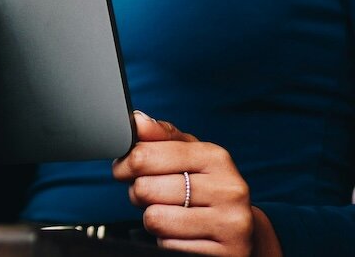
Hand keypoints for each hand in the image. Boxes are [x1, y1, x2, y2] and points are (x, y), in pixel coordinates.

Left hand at [113, 111, 280, 255]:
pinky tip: (183, 235)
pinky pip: (168, 245)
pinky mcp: (224, 253)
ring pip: (154, 219)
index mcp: (215, 157)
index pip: (145, 155)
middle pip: (145, 188)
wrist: (240, 232)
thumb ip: (161, 137)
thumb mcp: (189, 156)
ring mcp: (230, 223)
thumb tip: (137, 121)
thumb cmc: (206, 188)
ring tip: (170, 214)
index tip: (123, 170)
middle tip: (152, 196)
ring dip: (152, 219)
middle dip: (139, 194)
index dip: (125, 164)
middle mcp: (228, 188)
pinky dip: (167, 241)